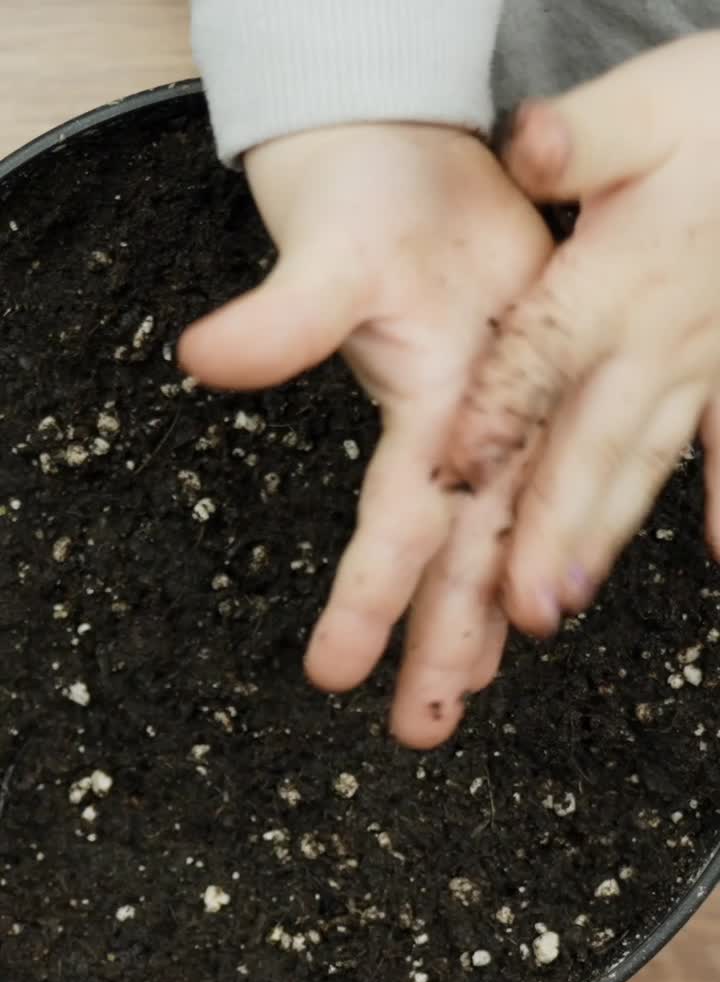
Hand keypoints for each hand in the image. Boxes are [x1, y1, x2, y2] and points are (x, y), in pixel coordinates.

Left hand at [180, 124, 550, 745]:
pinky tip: (497, 626)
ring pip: (505, 539)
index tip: (335, 666)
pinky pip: (519, 509)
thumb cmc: (375, 189)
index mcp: (468, 372)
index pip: (416, 504)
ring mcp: (519, 413)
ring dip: (478, 626)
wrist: (419, 146)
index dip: (376, 591)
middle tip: (416, 729)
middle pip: (475, 544)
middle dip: (445, 642)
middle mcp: (508, 404)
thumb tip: (204, 356)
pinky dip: (503, 574)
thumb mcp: (329, 240)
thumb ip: (281, 313)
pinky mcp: (515, 416)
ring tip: (452, 701)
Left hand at [451, 33, 719, 636]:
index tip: (455, 477)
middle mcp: (653, 338)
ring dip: (605, 535)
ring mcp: (701, 363)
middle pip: (587, 443)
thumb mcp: (646, 107)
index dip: (497, 412)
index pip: (540, 355)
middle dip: (549, 526)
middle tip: (519, 605)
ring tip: (567, 599)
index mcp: (612, 278)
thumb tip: (525, 144)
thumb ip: (581, 138)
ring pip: (642, 464)